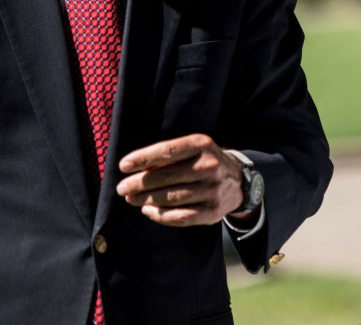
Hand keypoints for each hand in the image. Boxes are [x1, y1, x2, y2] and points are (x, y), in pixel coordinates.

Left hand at [116, 133, 244, 226]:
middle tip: (122, 188)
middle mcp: (209, 166)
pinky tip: (148, 210)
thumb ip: (169, 156)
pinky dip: (160, 215)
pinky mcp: (212, 211)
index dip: (143, 158)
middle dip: (139, 183)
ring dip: (146, 200)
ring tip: (131, 199)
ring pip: (171, 198)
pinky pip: (181, 217)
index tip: (123, 166)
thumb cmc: (205, 161)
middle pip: (167, 176)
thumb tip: (136, 167)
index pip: (167, 151)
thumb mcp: (193, 149)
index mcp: (202, 145)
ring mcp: (212, 190)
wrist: (239, 181)